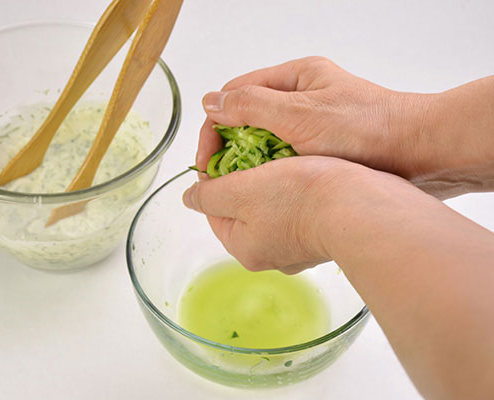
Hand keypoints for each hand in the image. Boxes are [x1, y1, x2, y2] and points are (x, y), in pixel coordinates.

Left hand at [183, 155, 414, 273]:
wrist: (365, 206)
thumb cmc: (301, 199)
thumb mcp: (241, 192)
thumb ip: (209, 195)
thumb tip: (189, 199)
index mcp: (244, 248)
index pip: (212, 205)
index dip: (210, 169)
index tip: (217, 140)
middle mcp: (269, 253)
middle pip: (240, 205)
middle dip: (239, 172)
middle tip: (245, 141)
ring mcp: (297, 246)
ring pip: (268, 203)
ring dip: (265, 175)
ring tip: (270, 147)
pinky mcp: (321, 232)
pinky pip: (294, 204)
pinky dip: (290, 183)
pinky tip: (296, 163)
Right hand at [197, 57, 493, 197]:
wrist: (420, 153)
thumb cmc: (366, 130)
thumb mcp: (301, 115)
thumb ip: (252, 106)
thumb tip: (210, 102)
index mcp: (294, 78)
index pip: (235, 95)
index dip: (214, 126)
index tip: (207, 161)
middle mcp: (301, 97)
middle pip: (248, 118)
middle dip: (232, 147)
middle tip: (224, 180)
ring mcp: (313, 122)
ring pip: (266, 140)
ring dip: (253, 163)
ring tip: (247, 186)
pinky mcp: (324, 146)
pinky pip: (286, 157)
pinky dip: (275, 171)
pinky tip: (273, 188)